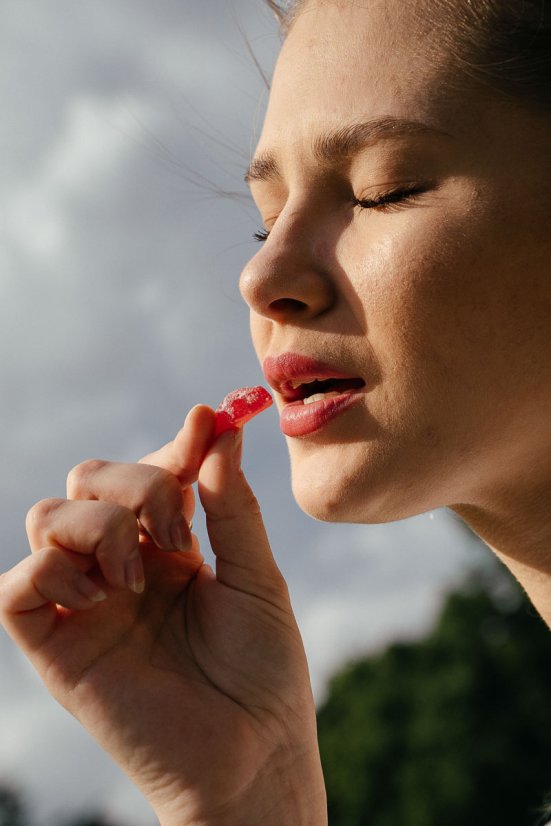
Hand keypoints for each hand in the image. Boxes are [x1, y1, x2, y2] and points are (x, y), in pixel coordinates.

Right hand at [0, 406, 325, 824]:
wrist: (251, 756)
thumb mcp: (257, 578)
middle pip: (89, 479)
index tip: (205, 421)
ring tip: (139, 575)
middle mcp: (122, 566)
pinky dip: (50, 571)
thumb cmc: (262, 672)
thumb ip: (232, 506)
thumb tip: (222, 430)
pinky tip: (102, 596)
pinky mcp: (55, 648)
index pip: (151, 472)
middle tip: (176, 530)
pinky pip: (16, 587)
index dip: (173, 445)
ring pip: (48, 517)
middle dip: (135, 483)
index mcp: (170, 548)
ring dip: (96, 525)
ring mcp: (86, 603)